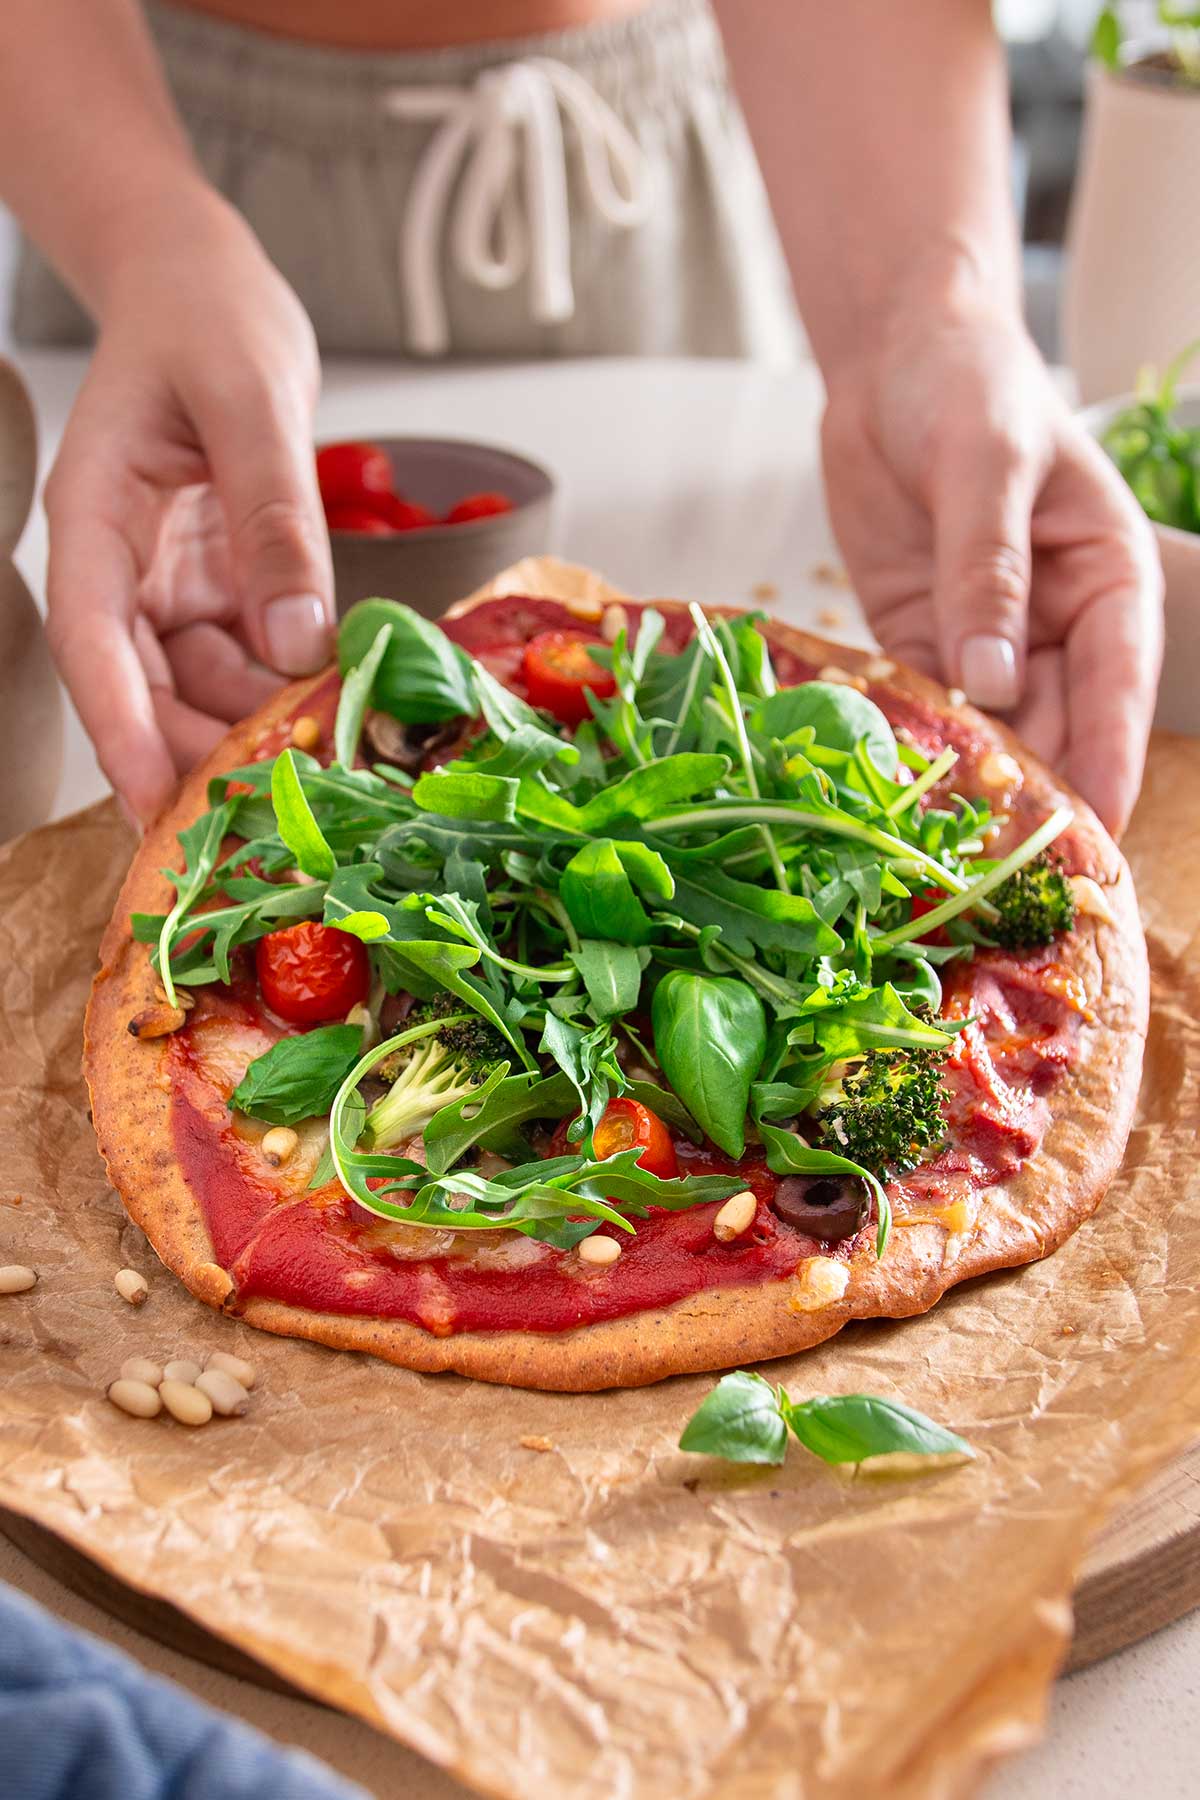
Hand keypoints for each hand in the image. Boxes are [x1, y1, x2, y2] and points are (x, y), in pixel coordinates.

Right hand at [44, 200, 333, 824]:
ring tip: (331, 765)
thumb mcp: (251, 402)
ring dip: (256, 727)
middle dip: (203, 751)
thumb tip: (296, 646)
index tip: (155, 808)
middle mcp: (122, 566)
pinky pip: (246, 657)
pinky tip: (341, 709)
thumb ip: (273, 523)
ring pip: (201, 687)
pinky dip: (287, 687)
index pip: (92, 646)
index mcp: (94, 518)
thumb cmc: (205, 313)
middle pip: (147, 688)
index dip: (121, 734)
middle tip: (281, 809)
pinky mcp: (217, 585)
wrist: (204, 279)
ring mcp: (169, 582)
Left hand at [820, 304, 1162, 834]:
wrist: (894, 358)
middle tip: (1010, 868)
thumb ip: (988, 570)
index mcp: (1106, 576)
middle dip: (1038, 792)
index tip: (1101, 830)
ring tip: (943, 846)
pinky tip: (889, 789)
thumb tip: (994, 682)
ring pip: (990, 728)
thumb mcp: (985, 464)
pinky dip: (912, 745)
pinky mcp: (922, 638)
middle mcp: (1055, 621)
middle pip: (1057, 723)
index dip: (1111, 757)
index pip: (1119, 682)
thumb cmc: (967, 386)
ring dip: (970, 782)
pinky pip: (923, 705)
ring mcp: (986, 636)